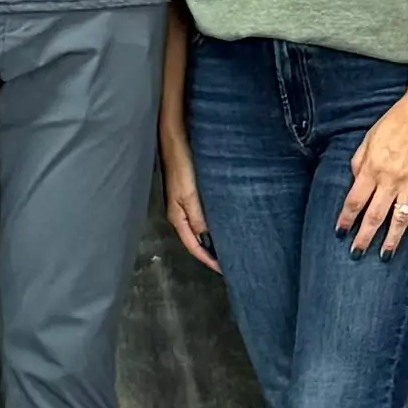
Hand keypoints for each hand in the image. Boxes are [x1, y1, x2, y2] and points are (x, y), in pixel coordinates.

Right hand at [160, 126, 217, 274]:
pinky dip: (213, 221)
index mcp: (177, 217)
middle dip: (211, 251)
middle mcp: (180, 213)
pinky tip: (224, 221)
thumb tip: (207, 241)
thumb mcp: (190, 193)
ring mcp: (185, 202)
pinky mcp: (191, 192)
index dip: (208, 259)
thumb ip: (198, 217)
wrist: (175, 138)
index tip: (225, 270)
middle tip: (232, 260)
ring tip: (231, 244)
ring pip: (200, 227)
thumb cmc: (182, 165)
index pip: (193, 246)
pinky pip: (203, 214)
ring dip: (213, 237)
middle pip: (196, 239)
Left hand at [337, 87, 407, 256]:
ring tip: (386, 255)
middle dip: (364, 238)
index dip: (346, 219)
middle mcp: (391, 178)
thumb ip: (360, 162)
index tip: (340, 233)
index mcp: (373, 167)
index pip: (355, 201)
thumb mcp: (369, 138)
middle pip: (375, 216)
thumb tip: (356, 182)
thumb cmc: (396, 120)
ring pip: (400, 218)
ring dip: (391, 239)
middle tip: (357, 253)